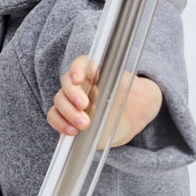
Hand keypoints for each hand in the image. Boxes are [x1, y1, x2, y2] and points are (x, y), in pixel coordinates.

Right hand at [48, 55, 162, 147]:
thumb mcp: (140, 90)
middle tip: (85, 106)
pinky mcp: (68, 118)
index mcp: (96, 73)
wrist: (131, 120)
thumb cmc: (135, 100)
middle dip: (73, 95)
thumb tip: (123, 80)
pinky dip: (60, 124)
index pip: (82, 64)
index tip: (79, 79)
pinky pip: (55, 117)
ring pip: (59, 101)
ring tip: (84, 125)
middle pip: (66, 84)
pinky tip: (72, 131)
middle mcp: (81, 85)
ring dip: (68, 113)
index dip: (77, 69)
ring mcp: (72, 102)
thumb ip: (132, 85)